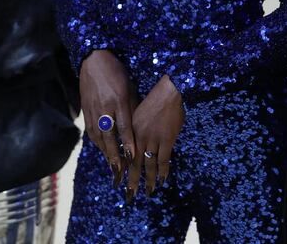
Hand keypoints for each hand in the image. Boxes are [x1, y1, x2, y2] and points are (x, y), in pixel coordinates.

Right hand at [80, 50, 136, 185]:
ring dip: (106, 153)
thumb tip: (137, 129)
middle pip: (109, 136)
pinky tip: (103, 151)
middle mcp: (104, 107)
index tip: (133, 158)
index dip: (128, 143)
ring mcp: (92, 110)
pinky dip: (98, 143)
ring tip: (113, 167)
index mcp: (118, 100)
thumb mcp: (129, 88)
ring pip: (99, 137)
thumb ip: (132, 108)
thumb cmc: (117, 74)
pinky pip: (91, 132)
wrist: (93, 61)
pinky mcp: (85, 111)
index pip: (124, 126)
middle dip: (114, 156)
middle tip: (119, 172)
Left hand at [127, 75, 184, 199]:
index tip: (118, 179)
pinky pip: (164, 159)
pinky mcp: (167, 139)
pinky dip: (163, 171)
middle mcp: (139, 136)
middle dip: (132, 180)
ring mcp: (153, 138)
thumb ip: (135, 126)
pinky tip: (162, 180)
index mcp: (131, 129)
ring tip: (147, 192)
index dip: (122, 167)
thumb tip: (134, 139)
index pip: (125, 153)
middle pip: (134, 162)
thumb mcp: (138, 112)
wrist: (168, 91)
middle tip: (130, 195)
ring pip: (148, 164)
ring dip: (148, 180)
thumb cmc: (154, 98)